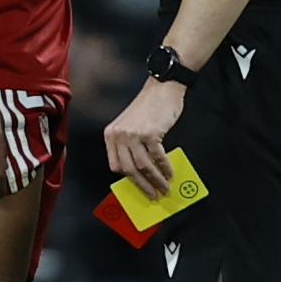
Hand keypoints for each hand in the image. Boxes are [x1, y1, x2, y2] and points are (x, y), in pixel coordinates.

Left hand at [104, 80, 183, 198]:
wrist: (162, 87)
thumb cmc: (149, 107)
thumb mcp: (131, 125)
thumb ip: (129, 145)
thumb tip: (139, 173)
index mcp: (111, 134)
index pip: (115, 164)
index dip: (127, 179)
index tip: (138, 187)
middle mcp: (119, 135)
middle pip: (128, 169)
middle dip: (142, 185)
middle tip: (153, 194)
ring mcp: (133, 134)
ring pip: (143, 166)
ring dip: (155, 180)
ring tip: (164, 187)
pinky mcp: (149, 133)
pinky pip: (157, 157)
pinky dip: (164, 168)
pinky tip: (170, 173)